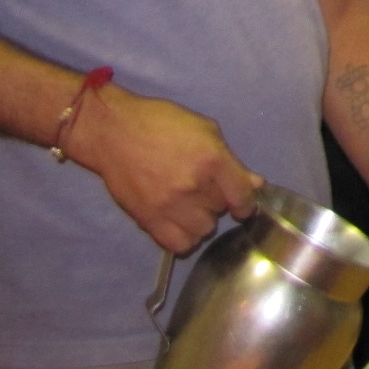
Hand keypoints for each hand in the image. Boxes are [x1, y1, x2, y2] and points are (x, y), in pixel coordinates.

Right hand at [64, 86, 261, 253]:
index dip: (247, 202)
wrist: (114, 133)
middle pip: (222, 210)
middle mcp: (194, 186)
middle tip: (205, 188)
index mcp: (212, 160)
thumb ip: (231, 160)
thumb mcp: (204, 129)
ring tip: (191, 204)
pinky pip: (179, 245)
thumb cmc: (161, 123)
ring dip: (202, 219)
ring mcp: (170, 206)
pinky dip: (184, 237)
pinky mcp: (149, 220)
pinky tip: (180, 221)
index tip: (242, 201)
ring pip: (204, 230)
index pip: (243, 196)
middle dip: (218, 200)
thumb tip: (254, 184)